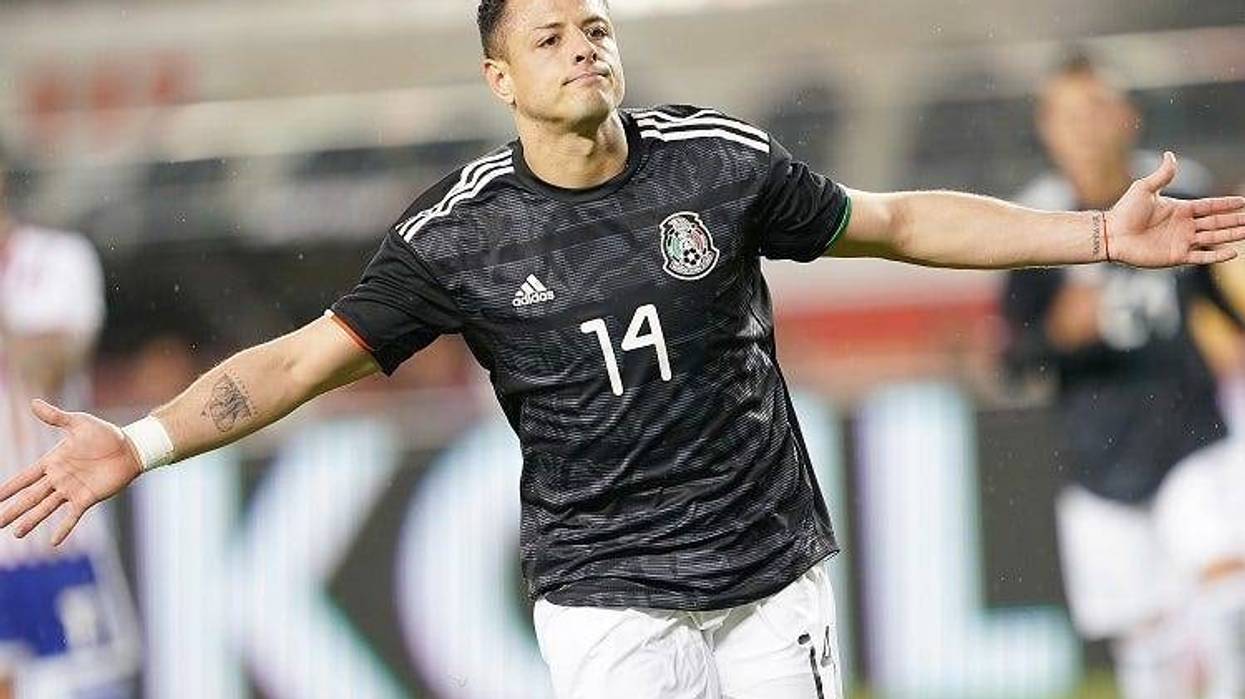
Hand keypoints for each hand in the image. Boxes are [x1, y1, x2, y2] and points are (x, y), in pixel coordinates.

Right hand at [0, 400, 141, 544]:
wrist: (131, 447)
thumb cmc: (105, 434)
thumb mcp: (78, 423)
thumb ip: (55, 417)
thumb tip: (33, 402)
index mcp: (53, 462)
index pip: (25, 477)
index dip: (9, 487)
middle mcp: (59, 479)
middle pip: (30, 497)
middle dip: (13, 509)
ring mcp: (72, 490)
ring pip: (46, 508)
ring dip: (31, 520)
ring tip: (16, 533)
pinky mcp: (88, 498)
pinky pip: (73, 515)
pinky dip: (64, 528)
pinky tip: (54, 541)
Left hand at [1108, 152, 1244, 267]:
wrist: (1111, 235)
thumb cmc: (1124, 211)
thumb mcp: (1145, 188)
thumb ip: (1162, 174)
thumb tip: (1170, 154)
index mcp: (1180, 209)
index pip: (1210, 206)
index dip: (1226, 204)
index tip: (1243, 202)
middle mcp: (1184, 226)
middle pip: (1217, 222)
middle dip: (1236, 220)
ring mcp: (1182, 241)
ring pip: (1214, 238)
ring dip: (1232, 235)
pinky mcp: (1176, 256)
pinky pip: (1201, 256)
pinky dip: (1217, 255)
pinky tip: (1233, 252)